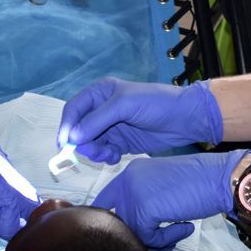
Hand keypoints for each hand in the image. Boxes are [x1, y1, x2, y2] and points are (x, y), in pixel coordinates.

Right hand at [60, 79, 222, 162]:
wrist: (186, 118)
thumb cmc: (157, 103)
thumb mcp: (125, 105)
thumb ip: (97, 120)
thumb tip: (72, 137)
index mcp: (100, 93)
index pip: (73, 109)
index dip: (66, 126)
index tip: (65, 144)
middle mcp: (102, 110)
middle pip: (78, 129)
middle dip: (82, 142)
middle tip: (94, 151)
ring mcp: (111, 127)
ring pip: (89, 143)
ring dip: (94, 151)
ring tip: (108, 154)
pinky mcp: (121, 142)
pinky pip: (103, 152)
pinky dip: (105, 156)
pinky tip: (115, 157)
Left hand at [96, 150, 247, 248]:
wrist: (223, 178)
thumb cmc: (202, 183)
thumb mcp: (165, 187)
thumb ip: (144, 200)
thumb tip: (131, 228)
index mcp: (131, 172)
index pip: (106, 200)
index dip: (112, 218)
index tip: (123, 231)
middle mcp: (127, 180)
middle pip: (118, 220)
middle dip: (142, 231)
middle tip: (170, 231)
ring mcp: (133, 193)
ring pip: (131, 230)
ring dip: (156, 236)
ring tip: (180, 227)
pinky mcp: (143, 209)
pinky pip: (146, 237)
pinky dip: (166, 239)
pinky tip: (185, 227)